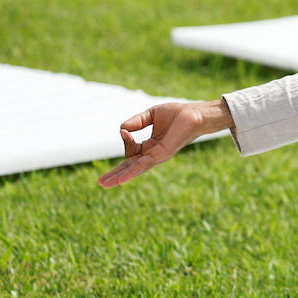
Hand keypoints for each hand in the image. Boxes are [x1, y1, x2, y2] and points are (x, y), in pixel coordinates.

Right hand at [98, 99, 232, 187]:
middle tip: (100, 183)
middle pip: (131, 166)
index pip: (131, 150)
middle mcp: (154, 154)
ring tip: (104, 184)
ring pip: (135, 168)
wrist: (196, 113)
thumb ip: (136, 122)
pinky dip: (131, 171)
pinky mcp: (163, 154)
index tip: (124, 130)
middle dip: (115, 175)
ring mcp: (158, 156)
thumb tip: (121, 130)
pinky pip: (144, 164)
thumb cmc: (177, 114)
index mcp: (151, 146)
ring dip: (119, 176)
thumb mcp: (151, 115)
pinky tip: (121, 179)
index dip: (125, 140)